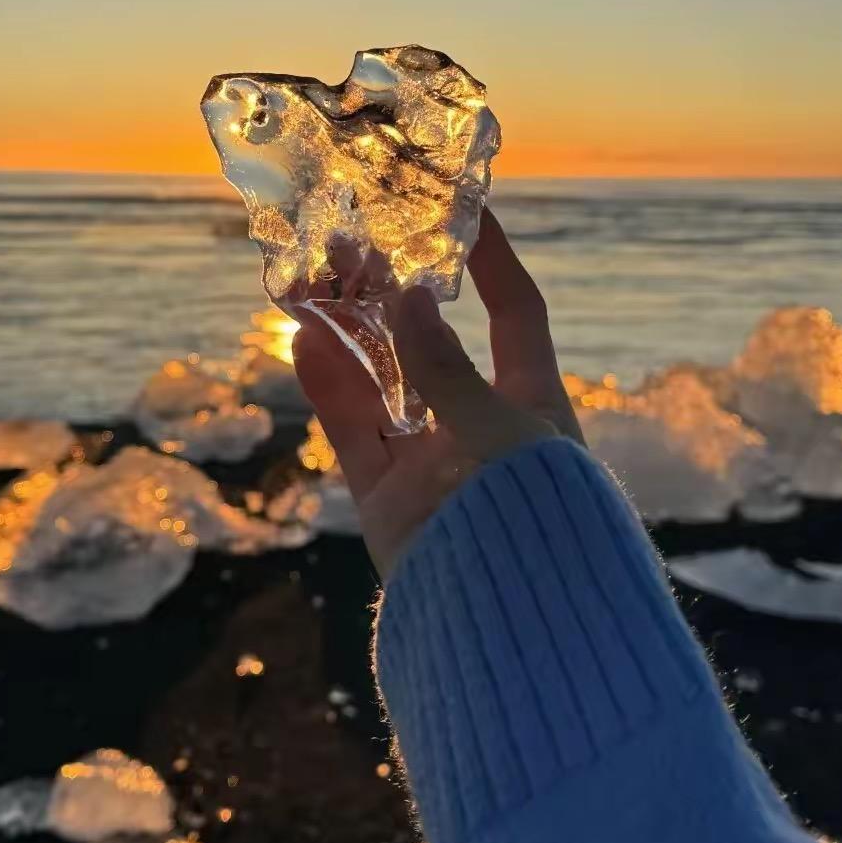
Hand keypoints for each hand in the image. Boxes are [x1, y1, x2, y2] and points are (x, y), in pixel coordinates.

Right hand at [292, 208, 582, 577]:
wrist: (513, 630)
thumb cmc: (537, 519)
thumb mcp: (502, 433)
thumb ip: (449, 371)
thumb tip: (406, 300)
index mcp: (532, 403)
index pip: (516, 314)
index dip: (495, 261)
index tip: (467, 212)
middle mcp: (480, 426)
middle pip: (434, 342)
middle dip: (398, 294)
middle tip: (360, 242)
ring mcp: (431, 462)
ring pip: (383, 382)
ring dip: (352, 333)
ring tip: (318, 279)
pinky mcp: (388, 498)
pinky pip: (353, 433)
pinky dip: (329, 388)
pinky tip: (304, 341)